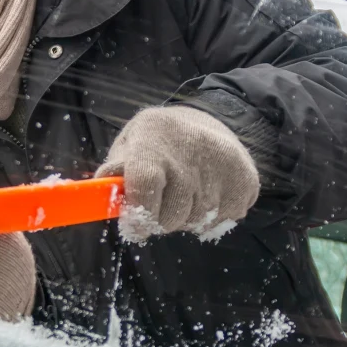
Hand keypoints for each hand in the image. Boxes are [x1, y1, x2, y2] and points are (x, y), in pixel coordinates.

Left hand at [96, 105, 259, 241]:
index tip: (134, 225)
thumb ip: (114, 172)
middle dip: (162, 219)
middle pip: (173, 214)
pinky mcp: (247, 179)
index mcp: (154, 137)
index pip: (146, 185)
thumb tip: (99, 196)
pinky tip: (207, 193)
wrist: (206, 121)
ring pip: (198, 221)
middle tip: (162, 204)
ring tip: (185, 194)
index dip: (139, 214)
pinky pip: (223, 220)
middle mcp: (192, 148)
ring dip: (187, 218)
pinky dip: (212, 217)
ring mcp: (224, 164)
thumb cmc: (157, 141)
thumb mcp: (128, 145)